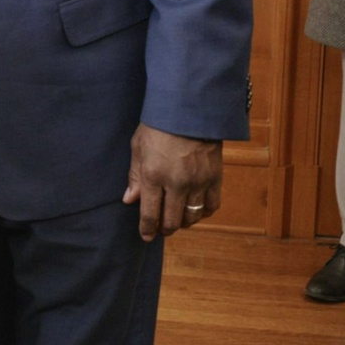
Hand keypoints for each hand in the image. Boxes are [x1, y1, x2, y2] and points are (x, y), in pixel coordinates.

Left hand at [123, 123, 221, 240]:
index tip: (146, 236)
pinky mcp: (215, 178)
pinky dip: (203, 212)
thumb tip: (129, 200)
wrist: (190, 108)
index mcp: (154, 175)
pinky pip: (212, 206)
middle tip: (160, 228)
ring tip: (176, 219)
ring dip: (183, 222)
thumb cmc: (158, 125)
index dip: (147, 229)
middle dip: (165, 228)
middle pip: (172, 221)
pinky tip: (195, 210)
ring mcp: (199, 182)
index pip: (150, 213)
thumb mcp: (138, 146)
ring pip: (192, 217)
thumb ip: (135, 176)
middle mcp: (177, 183)